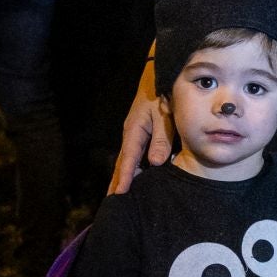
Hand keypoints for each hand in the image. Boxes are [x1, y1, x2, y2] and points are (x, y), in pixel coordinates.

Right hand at [110, 59, 174, 192]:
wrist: (161, 75)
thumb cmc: (163, 93)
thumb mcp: (164, 115)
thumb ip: (161, 138)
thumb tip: (155, 164)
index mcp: (135, 130)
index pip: (129, 159)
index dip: (125, 177)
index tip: (119, 195)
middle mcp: (131, 133)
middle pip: (123, 162)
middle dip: (117, 181)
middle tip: (112, 202)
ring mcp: (135, 132)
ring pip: (128, 158)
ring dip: (123, 175)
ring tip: (118, 194)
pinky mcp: (141, 130)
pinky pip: (134, 153)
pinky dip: (132, 166)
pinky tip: (137, 175)